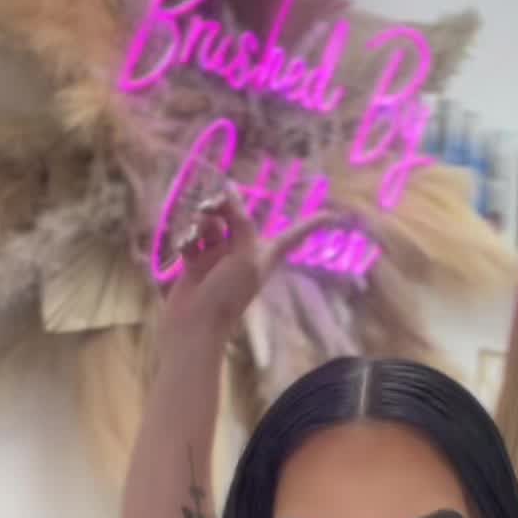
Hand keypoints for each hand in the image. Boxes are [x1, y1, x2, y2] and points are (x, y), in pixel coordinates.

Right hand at [159, 187, 328, 338]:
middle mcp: (243, 254)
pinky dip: (189, 239)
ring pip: (211, 224)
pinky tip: (185, 247)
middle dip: (223, 207)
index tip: (332, 216)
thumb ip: (240, 222)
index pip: (292, 237)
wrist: (194, 325)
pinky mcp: (197, 262)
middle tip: (211, 206)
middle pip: (237, 217)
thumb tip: (230, 192)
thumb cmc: (227, 296)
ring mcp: (219, 258)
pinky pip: (193, 239)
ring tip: (196, 234)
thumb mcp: (245, 256)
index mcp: (265, 256)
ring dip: (202, 223)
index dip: (310, 225)